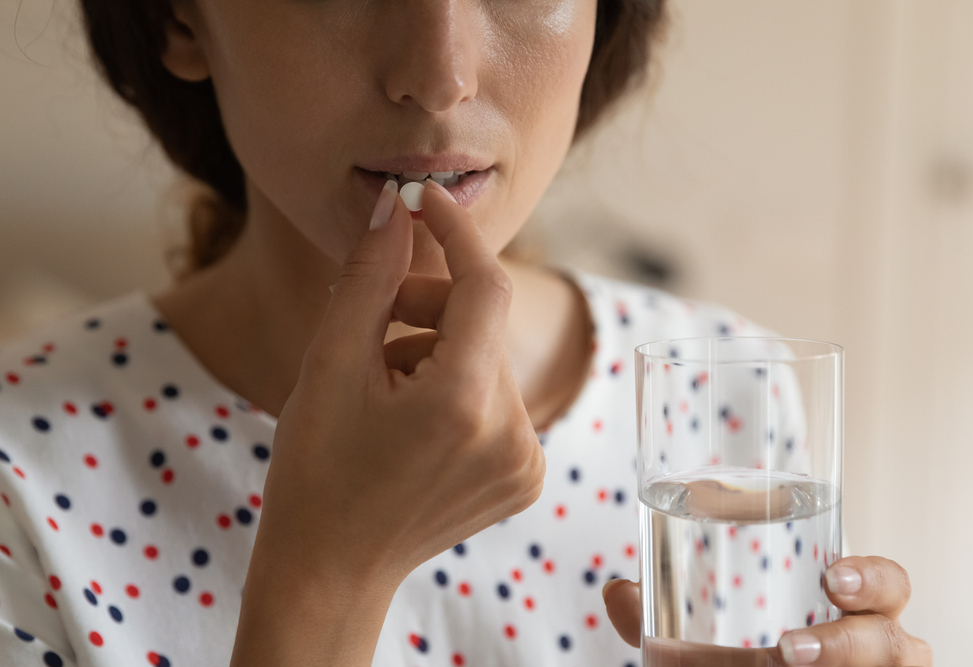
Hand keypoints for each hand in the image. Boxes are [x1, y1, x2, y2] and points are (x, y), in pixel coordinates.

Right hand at [230, 180, 543, 665]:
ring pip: (490, 358)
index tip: (421, 203)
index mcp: (462, 403)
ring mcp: (526, 459)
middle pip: (483, 322)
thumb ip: (369, 279)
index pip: (485, 284)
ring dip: (439, 350)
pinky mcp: (527, 475)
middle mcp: (511, 432)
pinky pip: (499, 398)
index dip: (455, 233)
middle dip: (428, 308)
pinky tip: (412, 419)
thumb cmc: (316, 470)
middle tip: (372, 325)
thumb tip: (395, 209)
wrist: (332, 569)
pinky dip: (458, 388)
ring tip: (384, 387)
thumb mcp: (329, 366)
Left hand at [603, 556, 932, 665]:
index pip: (886, 584)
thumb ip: (655, 615)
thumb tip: (616, 590)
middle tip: (790, 647)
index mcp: (846, 609)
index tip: (831, 576)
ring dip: (844, 665)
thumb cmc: (734, 659)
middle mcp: (874, 647)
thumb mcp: (696, 640)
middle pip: (898, 638)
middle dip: (858, 640)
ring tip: (785, 662)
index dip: (872, 578)